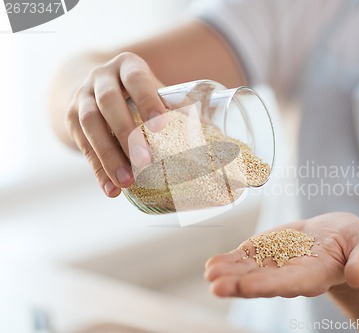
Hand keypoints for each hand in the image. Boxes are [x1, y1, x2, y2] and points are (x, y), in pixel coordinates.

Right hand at [65, 52, 165, 196]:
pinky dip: (98, 170)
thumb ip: (177, 107)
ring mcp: (82, 97)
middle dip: (126, 133)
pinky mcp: (70, 119)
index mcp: (127, 66)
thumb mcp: (154, 90)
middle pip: (109, 102)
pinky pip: (83, 146)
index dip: (147, 101)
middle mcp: (101, 77)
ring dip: (109, 156)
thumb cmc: (137, 92)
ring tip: (127, 182)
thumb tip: (211, 132)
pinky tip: (111, 190)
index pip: (136, 79)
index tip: (160, 126)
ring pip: (90, 124)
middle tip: (144, 161)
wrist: (95, 86)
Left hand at [205, 212, 358, 297]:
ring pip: (249, 272)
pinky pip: (245, 258)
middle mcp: (290, 275)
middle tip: (216, 287)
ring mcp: (275, 264)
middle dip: (239, 284)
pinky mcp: (266, 251)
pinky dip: (229, 261)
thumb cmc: (353, 241)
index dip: (269, 285)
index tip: (248, 288)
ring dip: (228, 274)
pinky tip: (212, 265)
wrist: (335, 236)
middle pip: (263, 282)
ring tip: (209, 274)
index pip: (290, 284)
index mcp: (314, 276)